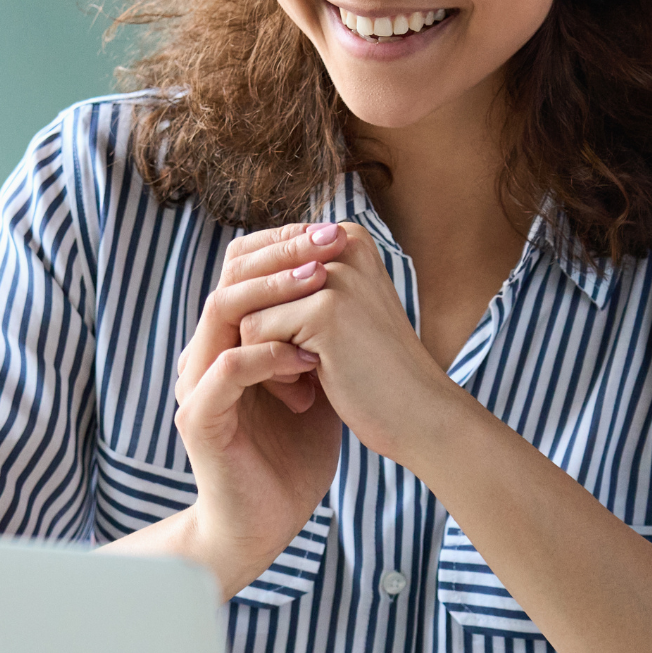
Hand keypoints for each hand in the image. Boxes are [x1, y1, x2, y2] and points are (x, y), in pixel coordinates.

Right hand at [170, 223, 348, 594]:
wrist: (264, 522)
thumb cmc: (292, 455)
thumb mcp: (316, 381)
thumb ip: (320, 335)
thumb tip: (358, 285)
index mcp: (228, 339)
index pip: (244, 269)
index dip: (285, 244)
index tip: (334, 232)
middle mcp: (205, 353)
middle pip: (229, 277)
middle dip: (282, 253)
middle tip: (329, 242)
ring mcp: (197, 384)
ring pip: (221, 311)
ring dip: (273, 293)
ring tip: (318, 285)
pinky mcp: (200, 418)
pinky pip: (227, 369)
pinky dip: (269, 356)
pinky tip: (309, 360)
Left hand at [238, 223, 465, 464]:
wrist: (419, 416)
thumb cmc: (374, 370)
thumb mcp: (336, 312)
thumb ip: (294, 282)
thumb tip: (232, 262)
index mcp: (346, 236)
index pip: (263, 262)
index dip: (267, 312)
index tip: (303, 347)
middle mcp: (342, 243)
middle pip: (251, 284)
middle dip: (262, 333)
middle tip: (295, 371)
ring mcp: (335, 275)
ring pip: (246, 308)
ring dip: (263, 354)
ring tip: (303, 380)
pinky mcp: (325, 309)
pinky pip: (254, 333)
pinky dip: (271, 371)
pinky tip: (306, 391)